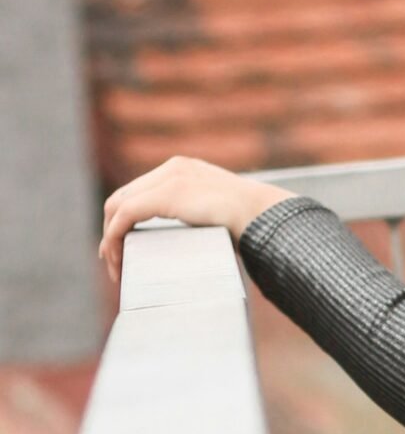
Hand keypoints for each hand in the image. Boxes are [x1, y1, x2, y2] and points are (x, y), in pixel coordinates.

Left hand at [99, 156, 293, 288]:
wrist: (265, 217)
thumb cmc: (250, 224)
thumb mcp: (216, 214)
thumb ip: (196, 217)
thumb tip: (189, 243)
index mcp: (184, 170)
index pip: (140, 192)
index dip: (124, 220)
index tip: (124, 247)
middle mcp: (173, 168)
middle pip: (124, 197)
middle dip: (112, 230)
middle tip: (114, 261)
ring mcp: (169, 178)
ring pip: (119, 205)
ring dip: (110, 237)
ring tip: (115, 265)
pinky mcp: (167, 194)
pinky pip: (126, 214)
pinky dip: (114, 236)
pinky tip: (117, 256)